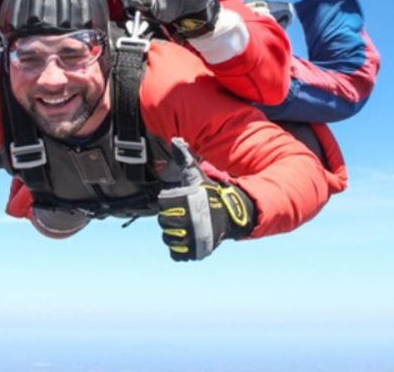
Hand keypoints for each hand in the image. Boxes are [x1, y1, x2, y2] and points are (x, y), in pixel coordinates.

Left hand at [157, 138, 254, 260]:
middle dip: (172, 218)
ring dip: (175, 234)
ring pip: (168, 239)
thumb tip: (175, 140)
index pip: (163, 204)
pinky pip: (176, 254)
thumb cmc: (209, 194)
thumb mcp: (196, 174)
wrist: (230, 215)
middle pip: (164, 222)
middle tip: (185, 214)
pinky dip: (180, 250)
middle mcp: (185, 222)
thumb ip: (184, 158)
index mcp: (183, 202)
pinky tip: (189, 240)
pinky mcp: (193, 253)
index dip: (170, 202)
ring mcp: (190, 239)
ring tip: (188, 227)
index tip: (181, 200)